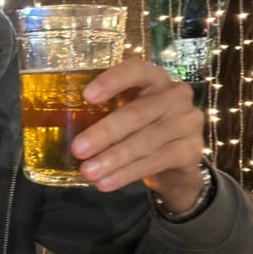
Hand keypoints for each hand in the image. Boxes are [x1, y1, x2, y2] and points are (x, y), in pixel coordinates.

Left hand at [70, 58, 205, 211]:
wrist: (176, 158)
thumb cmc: (140, 127)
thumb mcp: (126, 111)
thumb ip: (104, 112)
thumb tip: (60, 125)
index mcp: (155, 78)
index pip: (136, 70)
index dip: (113, 81)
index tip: (87, 97)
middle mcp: (176, 94)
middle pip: (138, 113)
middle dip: (105, 133)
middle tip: (77, 149)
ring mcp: (188, 122)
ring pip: (146, 141)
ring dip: (114, 159)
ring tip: (88, 172)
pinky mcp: (192, 150)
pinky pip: (155, 161)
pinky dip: (127, 174)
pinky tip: (106, 183)